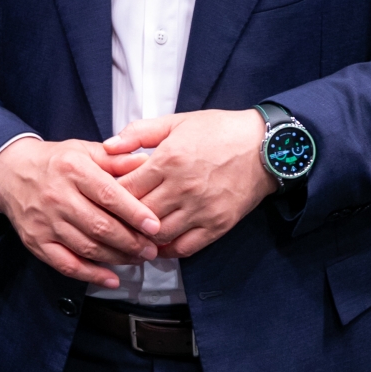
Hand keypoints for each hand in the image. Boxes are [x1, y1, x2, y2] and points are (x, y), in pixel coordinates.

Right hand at [0, 137, 160, 288]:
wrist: (11, 173)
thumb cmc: (55, 162)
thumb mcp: (84, 150)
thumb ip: (115, 159)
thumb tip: (146, 163)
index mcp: (73, 170)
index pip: (108, 195)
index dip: (134, 212)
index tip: (154, 225)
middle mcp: (57, 196)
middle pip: (100, 226)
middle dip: (131, 242)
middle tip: (152, 248)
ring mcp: (45, 222)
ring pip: (87, 248)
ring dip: (117, 258)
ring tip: (138, 259)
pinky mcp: (36, 242)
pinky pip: (66, 264)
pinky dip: (90, 275)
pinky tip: (111, 278)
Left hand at [103, 110, 276, 257]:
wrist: (266, 146)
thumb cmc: (219, 130)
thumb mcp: (176, 121)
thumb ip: (138, 132)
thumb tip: (107, 147)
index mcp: (168, 160)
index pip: (125, 189)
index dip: (110, 196)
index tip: (104, 198)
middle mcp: (183, 188)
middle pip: (138, 215)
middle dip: (122, 220)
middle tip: (112, 221)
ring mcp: (201, 210)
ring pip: (158, 235)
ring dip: (142, 238)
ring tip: (132, 235)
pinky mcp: (218, 225)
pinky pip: (185, 247)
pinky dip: (167, 250)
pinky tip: (158, 245)